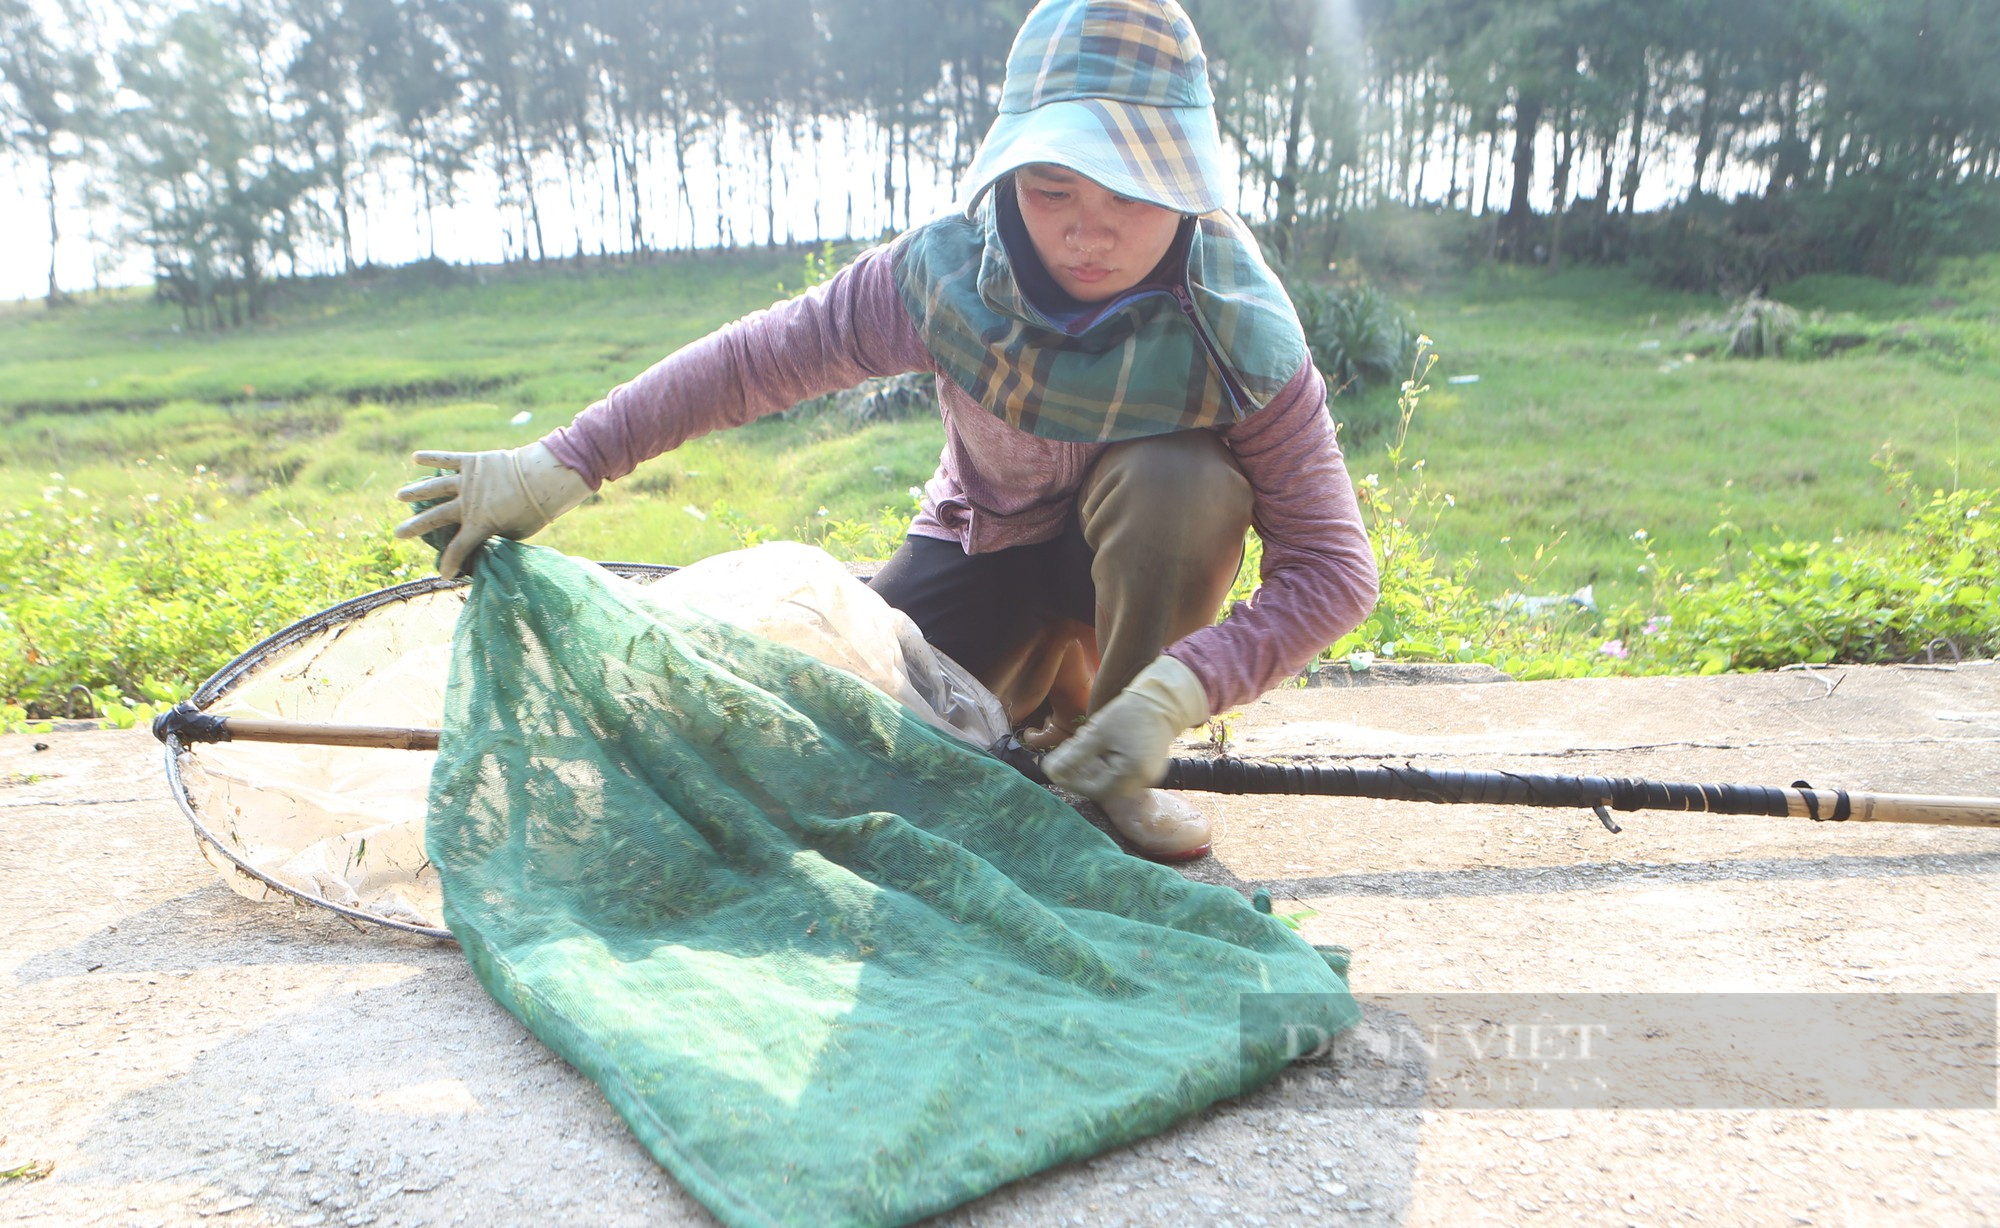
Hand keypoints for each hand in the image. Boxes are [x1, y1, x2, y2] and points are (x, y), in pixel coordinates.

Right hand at [393, 441, 592, 578]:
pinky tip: (415, 458)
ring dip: (416, 492)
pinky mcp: (473, 462)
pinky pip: (447, 459)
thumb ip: (499, 536)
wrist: (544, 479)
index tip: (444, 573)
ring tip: (400, 496)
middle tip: (398, 533)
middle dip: (415, 527)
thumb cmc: (535, 511)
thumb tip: (489, 540)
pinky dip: (431, 458)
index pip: (457, 548)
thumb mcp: (517, 533)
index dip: (450, 563)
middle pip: (435, 518)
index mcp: (479, 524)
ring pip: (435, 488)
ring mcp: (467, 481)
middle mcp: (467, 503)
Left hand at [1042, 655, 1208, 799]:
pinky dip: (1104, 766)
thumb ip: (1073, 755)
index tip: (1055, 771)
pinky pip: (1121, 774)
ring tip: (1077, 752)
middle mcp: (1143, 781)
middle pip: (1103, 788)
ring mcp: (1147, 775)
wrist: (1164, 698)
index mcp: (1132, 775)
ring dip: (1091, 770)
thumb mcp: (1097, 733)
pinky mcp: (1147, 767)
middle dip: (1080, 776)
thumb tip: (1050, 771)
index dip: (1072, 782)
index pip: (1095, 790)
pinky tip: (1094, 751)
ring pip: (1111, 781)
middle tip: (1063, 762)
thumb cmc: (1131, 712)